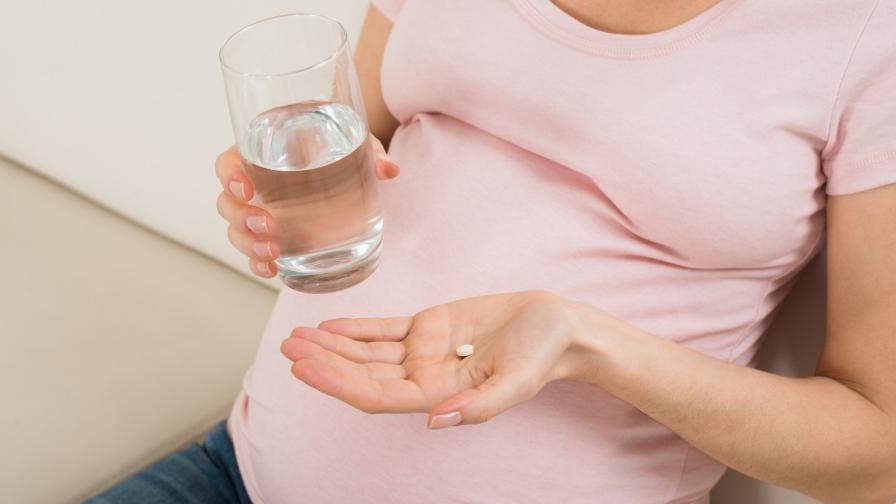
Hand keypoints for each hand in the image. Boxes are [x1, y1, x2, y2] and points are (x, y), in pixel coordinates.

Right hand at [213, 136, 399, 277]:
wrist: (338, 155)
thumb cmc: (334, 141)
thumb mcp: (351, 139)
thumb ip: (368, 150)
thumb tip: (389, 169)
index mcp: (260, 152)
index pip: (227, 164)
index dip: (229, 177)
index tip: (246, 188)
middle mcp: (252, 183)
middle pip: (228, 204)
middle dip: (242, 219)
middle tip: (269, 226)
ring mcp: (259, 210)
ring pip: (236, 231)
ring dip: (248, 245)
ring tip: (273, 253)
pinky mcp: (271, 232)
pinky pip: (253, 250)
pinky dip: (257, 262)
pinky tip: (270, 269)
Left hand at [280, 290, 591, 428]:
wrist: (556, 325)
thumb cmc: (541, 354)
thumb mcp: (518, 383)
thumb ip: (480, 406)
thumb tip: (437, 422)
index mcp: (440, 395)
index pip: (377, 395)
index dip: (338, 383)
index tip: (305, 369)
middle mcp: (424, 376)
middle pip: (363, 373)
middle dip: (325, 363)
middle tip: (288, 349)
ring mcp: (423, 351)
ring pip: (367, 352)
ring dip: (332, 346)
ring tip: (296, 338)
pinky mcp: (429, 327)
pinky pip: (384, 330)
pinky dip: (356, 328)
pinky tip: (329, 327)